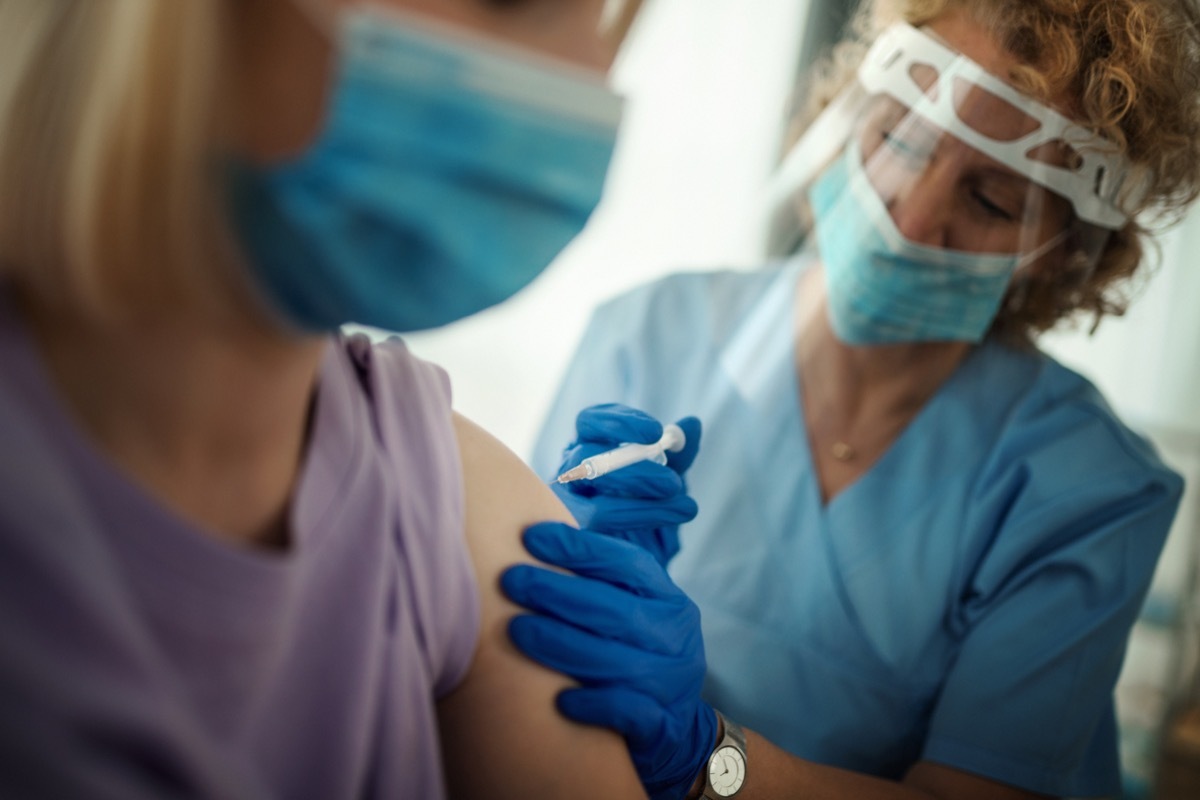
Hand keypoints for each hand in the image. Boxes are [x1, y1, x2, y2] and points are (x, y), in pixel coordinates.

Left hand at [502, 521, 716, 799]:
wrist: (674, 727)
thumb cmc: (636, 653)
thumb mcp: (633, 611)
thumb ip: (598, 584)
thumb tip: (533, 539)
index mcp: (667, 598)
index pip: (627, 564)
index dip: (580, 548)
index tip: (532, 536)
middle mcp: (674, 635)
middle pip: (615, 610)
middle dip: (558, 593)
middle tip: (511, 580)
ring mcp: (670, 680)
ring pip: (615, 661)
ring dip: (562, 644)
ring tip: (516, 630)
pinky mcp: (662, 724)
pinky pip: (626, 711)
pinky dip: (593, 704)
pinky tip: (558, 700)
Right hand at [552, 403, 700, 565]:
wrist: (638, 563)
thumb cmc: (646, 508)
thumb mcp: (666, 479)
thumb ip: (678, 453)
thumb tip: (692, 424)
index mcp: (587, 447)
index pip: (590, 422)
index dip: (620, 423)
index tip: (655, 432)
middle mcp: (570, 474)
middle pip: (586, 459)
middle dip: (634, 470)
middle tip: (672, 483)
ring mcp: (565, 510)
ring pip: (593, 505)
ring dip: (642, 508)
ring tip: (682, 510)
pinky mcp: (574, 543)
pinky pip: (599, 541)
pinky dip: (635, 537)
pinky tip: (660, 539)